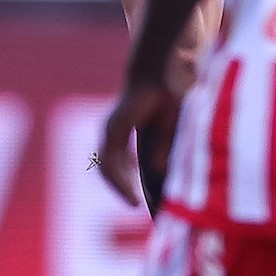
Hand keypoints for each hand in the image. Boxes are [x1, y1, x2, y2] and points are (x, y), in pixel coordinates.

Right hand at [97, 79, 177, 208]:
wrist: (151, 69)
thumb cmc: (163, 91)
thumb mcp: (170, 118)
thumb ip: (165, 142)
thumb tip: (160, 171)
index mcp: (118, 127)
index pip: (112, 165)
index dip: (122, 186)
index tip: (136, 203)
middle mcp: (109, 129)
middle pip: (105, 167)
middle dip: (119, 188)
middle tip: (135, 206)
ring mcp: (109, 128)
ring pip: (106, 162)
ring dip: (118, 180)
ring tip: (135, 196)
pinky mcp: (115, 128)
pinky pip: (111, 154)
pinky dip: (120, 168)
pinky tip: (136, 173)